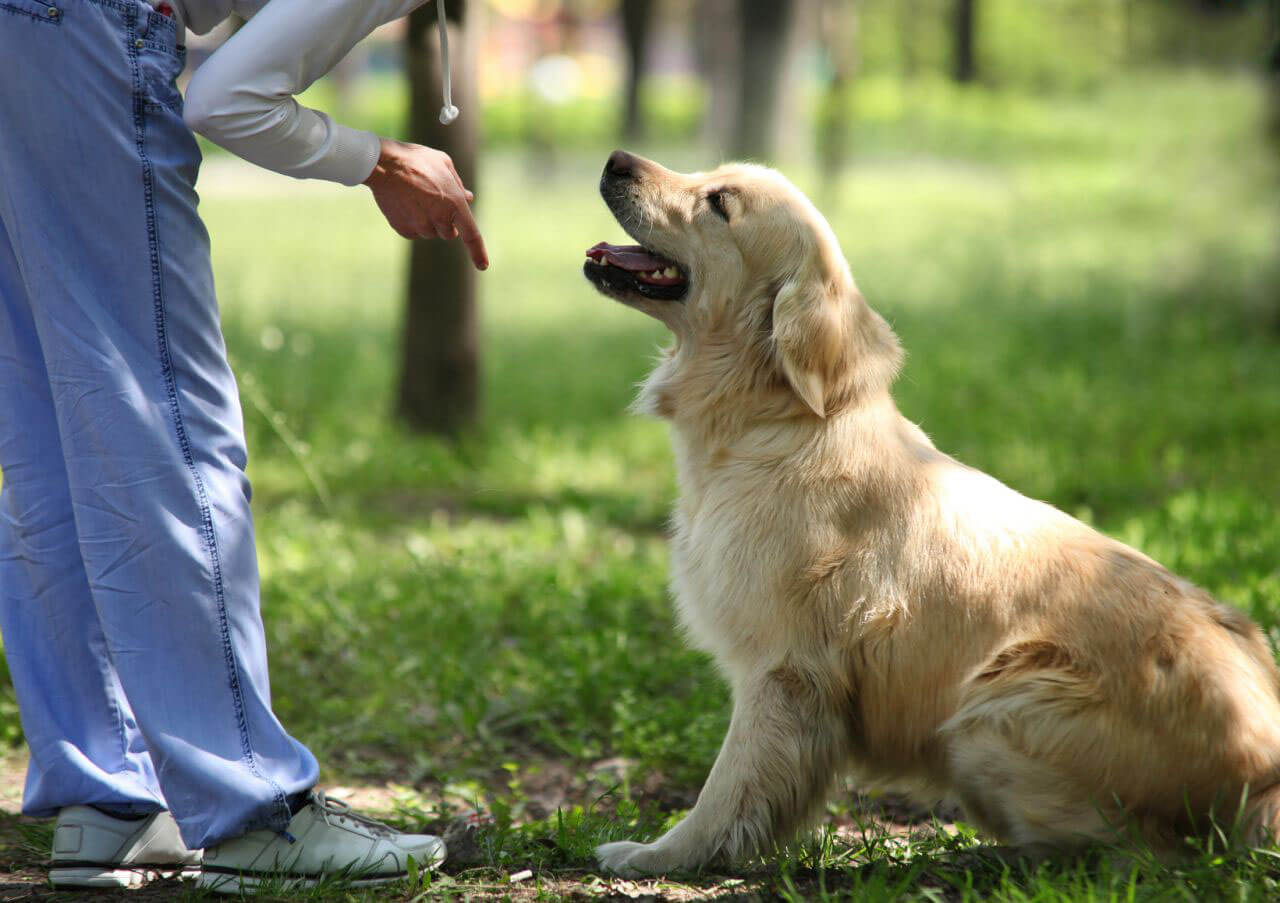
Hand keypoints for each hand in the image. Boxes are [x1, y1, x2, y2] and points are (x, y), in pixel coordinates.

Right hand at [363, 138, 487, 269]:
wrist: (384, 164)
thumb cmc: (416, 159)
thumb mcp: (444, 163)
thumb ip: (458, 185)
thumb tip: (468, 198)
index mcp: (454, 204)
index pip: (471, 235)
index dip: (478, 252)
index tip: (483, 266)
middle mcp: (439, 219)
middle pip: (449, 233)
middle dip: (446, 222)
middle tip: (434, 202)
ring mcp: (420, 226)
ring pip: (430, 233)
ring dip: (428, 221)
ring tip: (415, 198)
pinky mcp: (404, 229)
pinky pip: (414, 233)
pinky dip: (412, 223)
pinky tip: (405, 204)